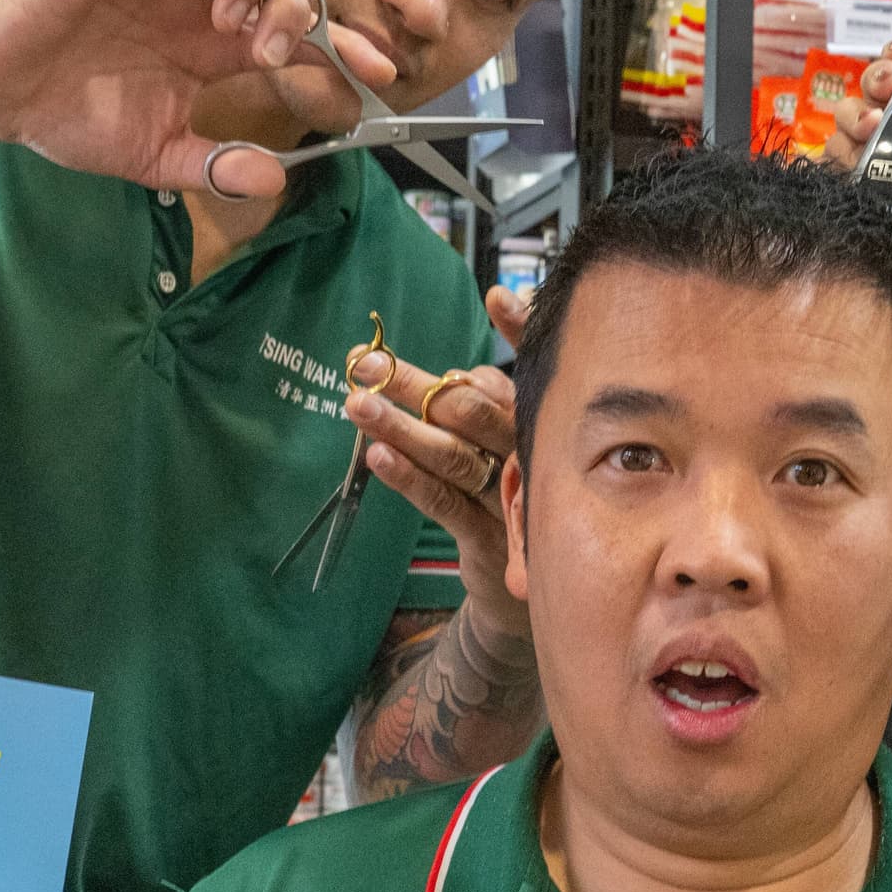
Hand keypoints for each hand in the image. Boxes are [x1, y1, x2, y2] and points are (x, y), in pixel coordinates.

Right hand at [0, 0, 391, 196]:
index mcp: (219, 44)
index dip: (345, 43)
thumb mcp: (155, 159)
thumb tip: (273, 182)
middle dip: (299, 0)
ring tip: (230, 16)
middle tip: (274, 49)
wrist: (0, 95)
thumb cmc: (75, 117)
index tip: (377, 72)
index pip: (302, 29)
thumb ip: (212, 168)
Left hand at [346, 282, 531, 615]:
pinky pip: (443, 502)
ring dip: (399, 427)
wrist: (526, 591)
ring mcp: (508, 500)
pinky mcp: (488, 540)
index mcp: (534, 424)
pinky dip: (408, 478)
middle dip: (415, 384)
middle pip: (470, 412)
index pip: (526, 371)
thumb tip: (483, 326)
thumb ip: (493, 389)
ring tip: (356, 404)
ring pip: (451, 455)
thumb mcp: (510, 441)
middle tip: (367, 363)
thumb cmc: (510, 499)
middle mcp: (526, 457)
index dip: (517, 332)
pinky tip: (376, 457)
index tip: (497, 300)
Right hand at [823, 29, 891, 288]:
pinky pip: (828, 152)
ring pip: (844, 115)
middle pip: (868, 87)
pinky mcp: (841, 182)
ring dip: (858, 112)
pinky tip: (858, 155)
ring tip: (876, 125)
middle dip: (877, 75)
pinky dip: (841, 147)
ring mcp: (861, 157)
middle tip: (891, 82)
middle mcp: (888, 133)